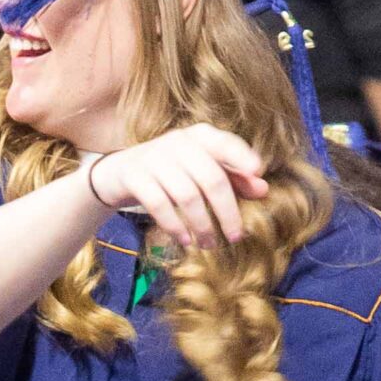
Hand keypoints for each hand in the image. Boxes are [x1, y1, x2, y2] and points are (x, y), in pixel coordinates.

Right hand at [85, 125, 271, 251]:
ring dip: (201, 225)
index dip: (242, 157)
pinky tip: (185, 240)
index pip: (225, 144)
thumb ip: (234, 177)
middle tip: (235, 236)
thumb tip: (263, 189)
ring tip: (209, 244)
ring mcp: (153, 158)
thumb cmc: (171, 172)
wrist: (117, 173)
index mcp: (199, 136)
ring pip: (186, 195)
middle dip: (226, 211)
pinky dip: (175, 225)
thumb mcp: (202, 170)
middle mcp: (177, 142)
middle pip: (211, 178)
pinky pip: (159, 205)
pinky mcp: (134, 176)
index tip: (258, 173)